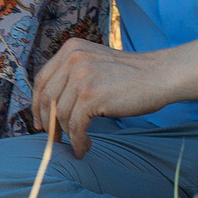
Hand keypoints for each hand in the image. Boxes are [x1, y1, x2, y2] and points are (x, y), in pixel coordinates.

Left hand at [30, 39, 174, 157]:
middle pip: (46, 98)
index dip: (37, 103)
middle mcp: (72, 59)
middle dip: (47, 122)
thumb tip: (50, 105)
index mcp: (70, 49)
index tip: (40, 121)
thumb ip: (74, 75)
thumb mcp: (96, 64)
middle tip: (52, 139)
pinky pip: (75, 126)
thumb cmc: (131, 76)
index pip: (42, 79)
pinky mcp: (91, 96)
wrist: (160, 76)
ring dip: (67, 135)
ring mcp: (80, 77)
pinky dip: (78, 141)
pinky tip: (84, 148)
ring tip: (78, 144)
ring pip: (60, 115)